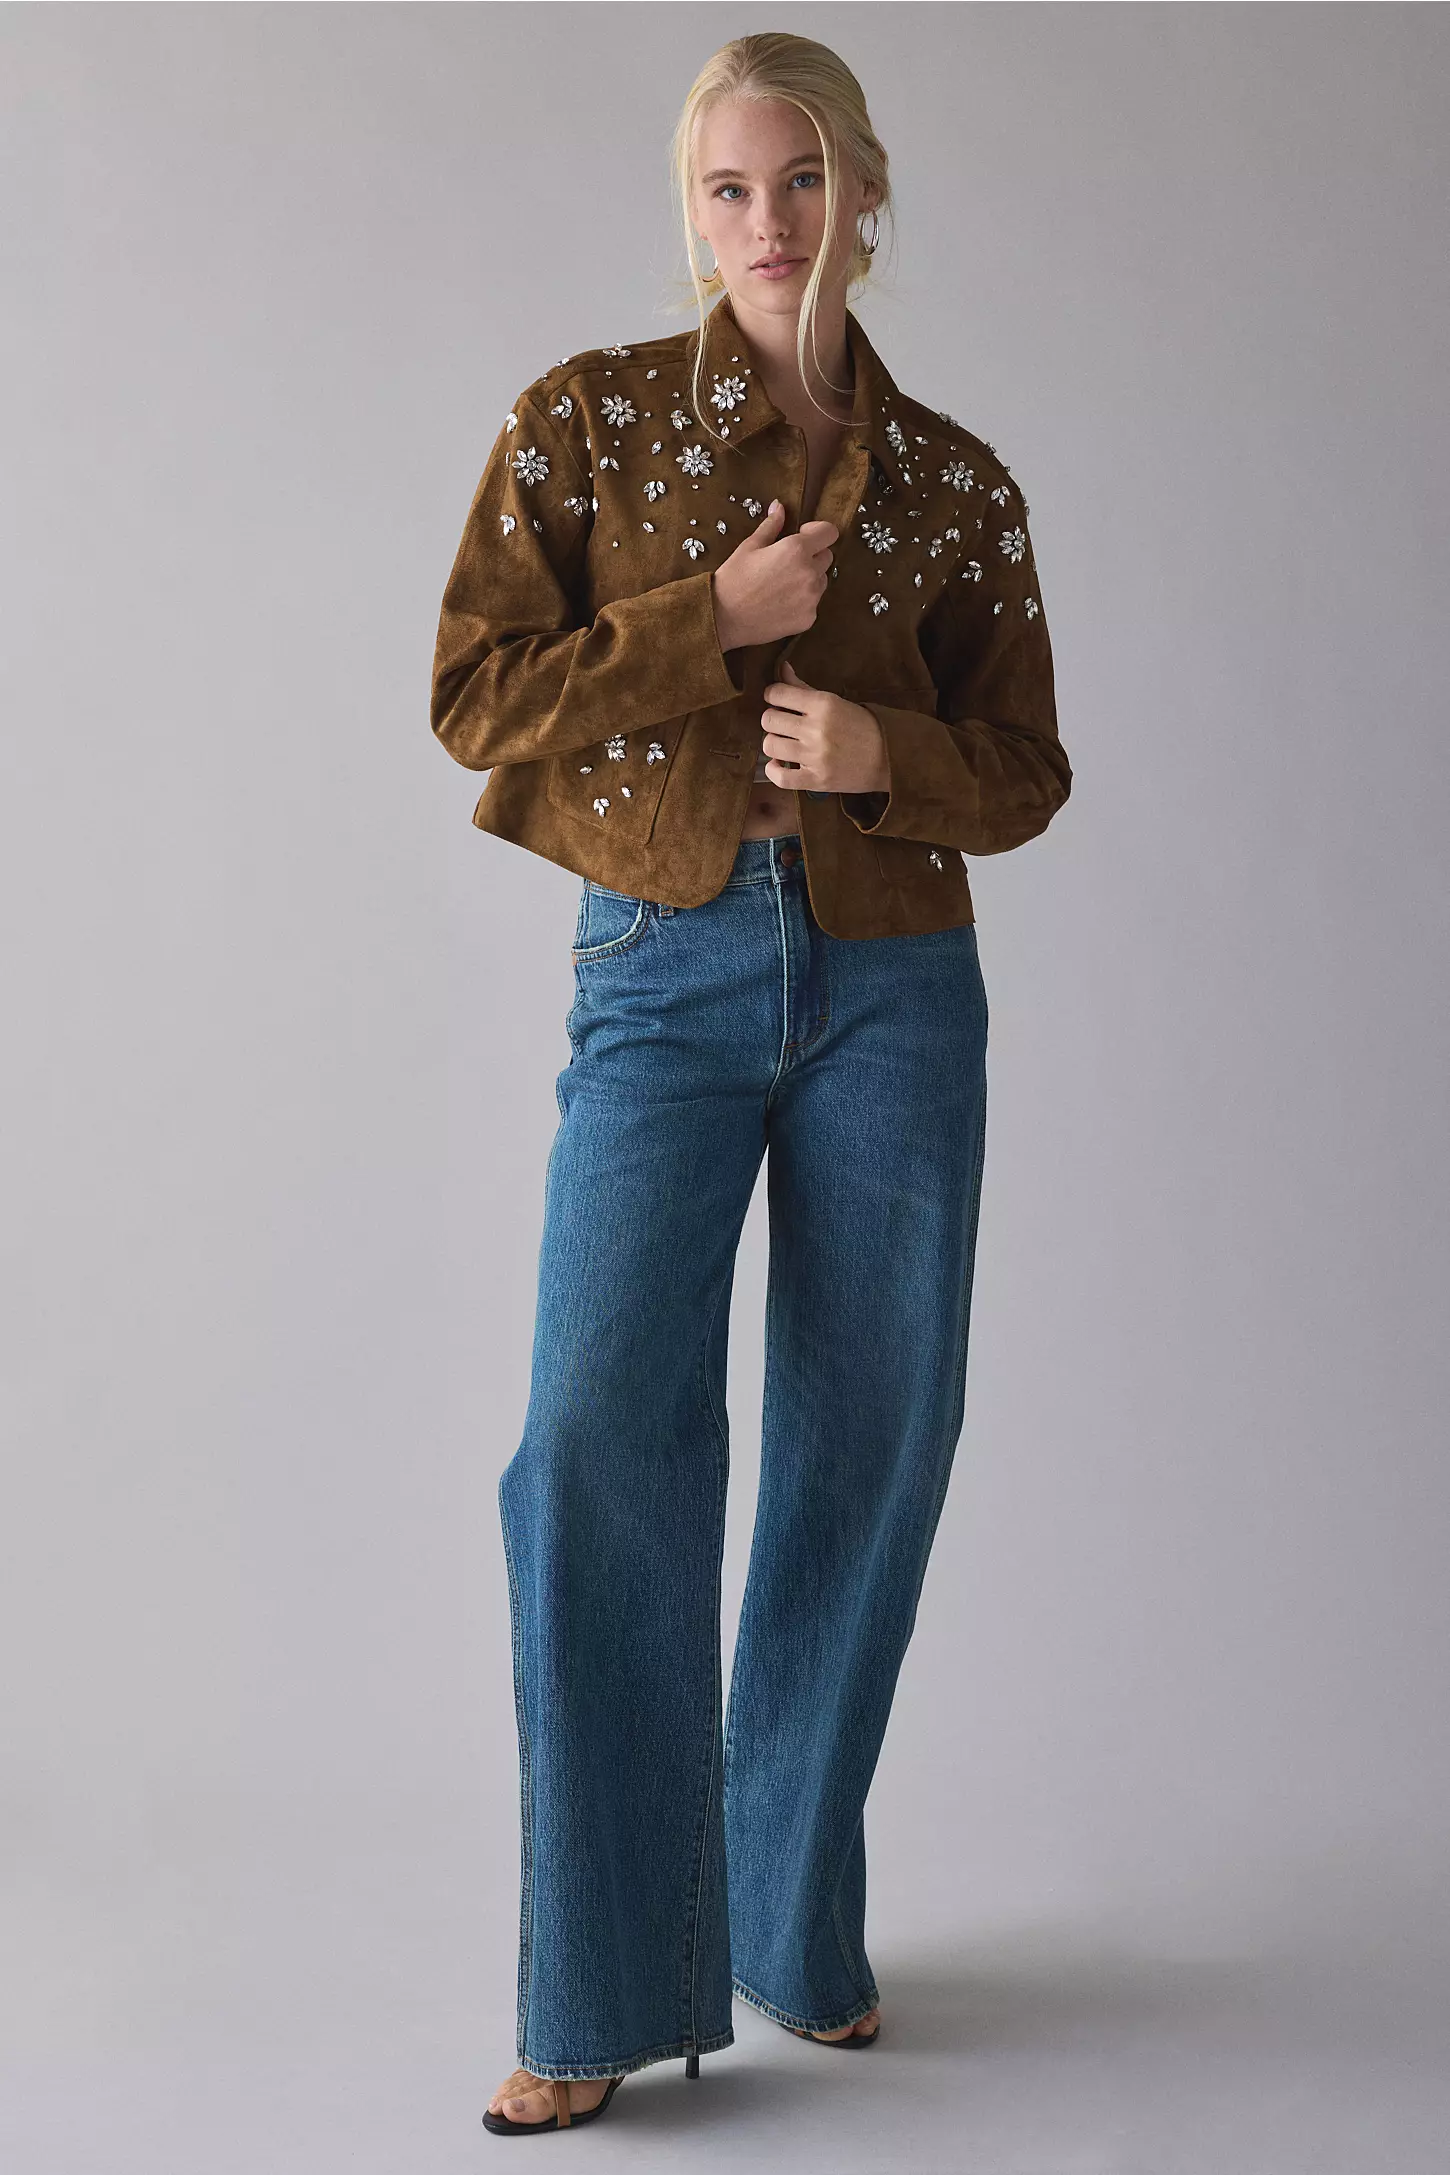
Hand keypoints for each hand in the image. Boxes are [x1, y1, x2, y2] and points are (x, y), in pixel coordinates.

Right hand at [711, 502, 837, 648]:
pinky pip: (813, 604)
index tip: (803, 535)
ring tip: (781, 585)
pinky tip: (780, 603)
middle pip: (827, 557)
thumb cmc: (733, 579)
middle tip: (786, 563)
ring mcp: (811, 598)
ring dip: (808, 579)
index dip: (818, 531)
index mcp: (796, 549)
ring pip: (821, 581)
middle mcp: (809, 573)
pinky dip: (802, 602)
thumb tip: (779, 506)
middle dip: (812, 556)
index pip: (829, 533)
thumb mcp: (750, 546)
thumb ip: (771, 525)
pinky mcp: (808, 618)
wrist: (723, 618)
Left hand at [758, 660, 889, 793]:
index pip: (777, 693)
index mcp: (823, 704)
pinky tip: (779, 764)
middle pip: (769, 720)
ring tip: (784, 743)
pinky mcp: (816, 780)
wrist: (890, 758)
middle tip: (782, 724)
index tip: (777, 700)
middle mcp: (817, 729)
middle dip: (772, 720)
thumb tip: (782, 668)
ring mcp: (815, 757)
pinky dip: (773, 771)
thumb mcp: (836, 701)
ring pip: (769, 746)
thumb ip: (805, 687)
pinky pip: (780, 777)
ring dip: (773, 743)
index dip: (772, 695)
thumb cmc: (863, 726)